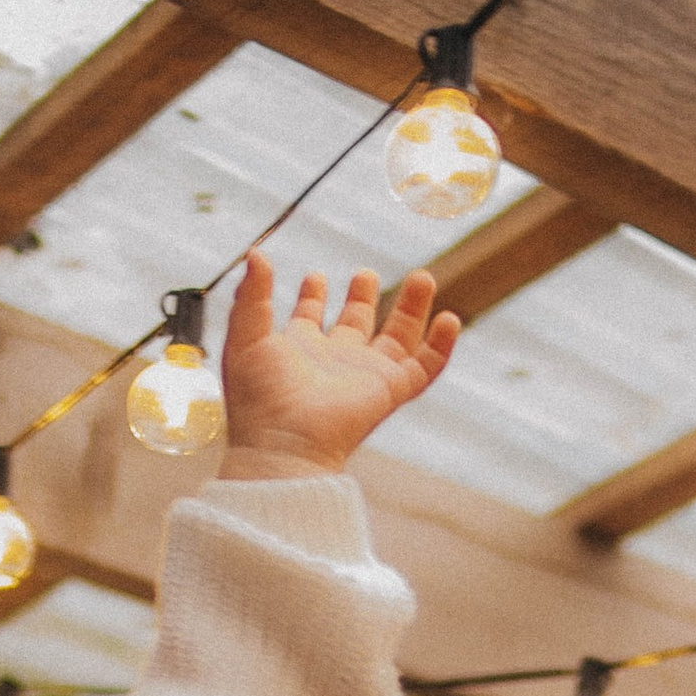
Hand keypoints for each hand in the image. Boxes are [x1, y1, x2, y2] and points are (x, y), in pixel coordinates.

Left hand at [218, 254, 458, 474]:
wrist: (283, 442)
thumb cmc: (258, 398)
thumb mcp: (245, 335)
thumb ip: (252, 294)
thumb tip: (255, 253)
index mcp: (299, 350)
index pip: (310, 318)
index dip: (312, 296)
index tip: (315, 276)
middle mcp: (334, 362)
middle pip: (357, 323)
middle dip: (362, 296)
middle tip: (365, 274)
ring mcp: (365, 376)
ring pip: (398, 338)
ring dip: (411, 308)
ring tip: (422, 277)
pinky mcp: (390, 390)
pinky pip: (426, 367)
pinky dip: (442, 345)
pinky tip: (449, 319)